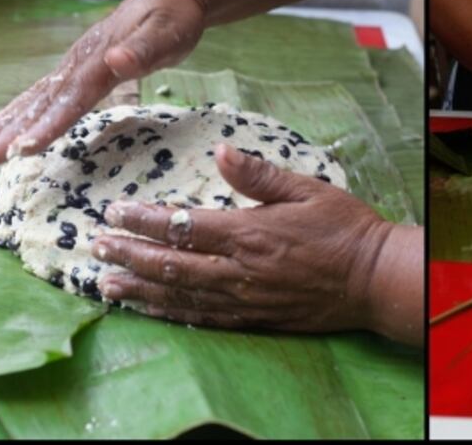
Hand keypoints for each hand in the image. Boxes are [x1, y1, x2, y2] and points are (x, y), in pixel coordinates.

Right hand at [0, 0, 205, 163]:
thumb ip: (142, 51)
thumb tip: (116, 60)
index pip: (72, 98)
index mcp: (100, 60)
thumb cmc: (174, 17)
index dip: (49, 124)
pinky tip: (6, 117)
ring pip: (39, 95)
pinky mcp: (81, 63)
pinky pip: (47, 89)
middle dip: (17, 129)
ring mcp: (78, 61)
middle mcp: (82, 61)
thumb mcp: (166, 34)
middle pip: (46, 100)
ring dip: (11, 120)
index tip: (24, 147)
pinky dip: (25, 105)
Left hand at [91, 144, 399, 336]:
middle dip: (130, 254)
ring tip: (107, 283)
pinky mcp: (256, 320)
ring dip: (140, 289)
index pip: (183, 227)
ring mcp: (246, 300)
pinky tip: (152, 309)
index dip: (144, 221)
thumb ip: (259, 175)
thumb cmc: (344, 228)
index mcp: (250, 233)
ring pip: (180, 296)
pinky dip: (173, 314)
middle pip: (171, 265)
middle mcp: (241, 270)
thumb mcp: (307, 189)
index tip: (115, 213)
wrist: (374, 278)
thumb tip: (222, 151)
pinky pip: (205, 319)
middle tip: (96, 246)